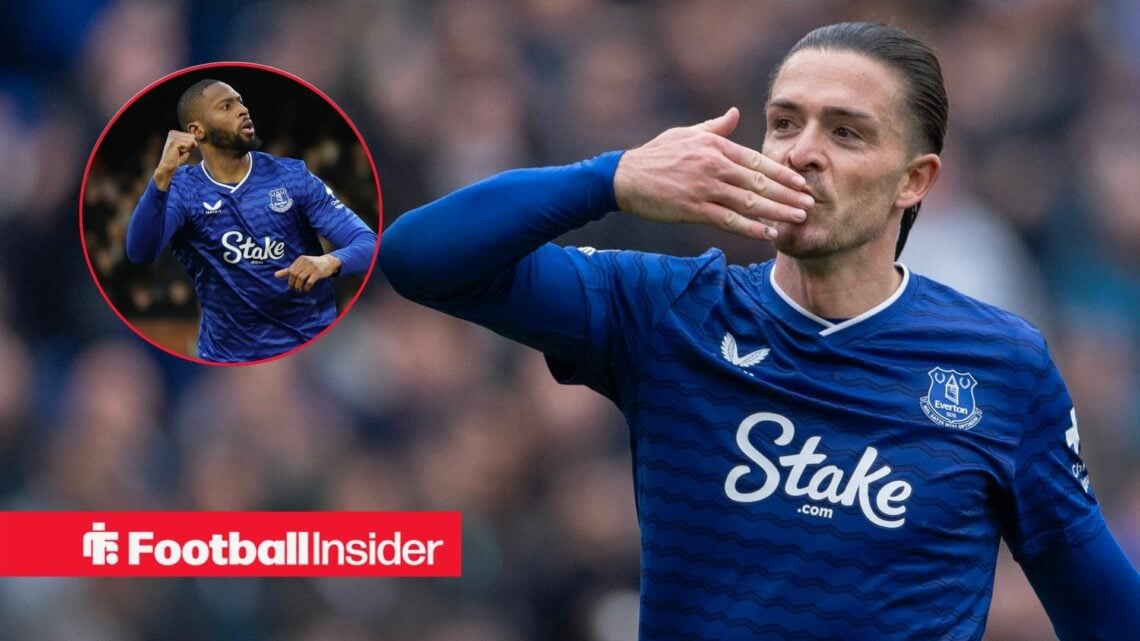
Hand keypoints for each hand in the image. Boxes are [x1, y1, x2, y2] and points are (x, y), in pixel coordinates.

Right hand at [153, 130, 197, 190]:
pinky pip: (188, 145)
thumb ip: (191, 142)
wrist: (168, 166)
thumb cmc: (177, 158)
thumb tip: (194, 138)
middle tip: (179, 151)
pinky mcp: (174, 142)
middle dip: (189, 147)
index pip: (191, 136)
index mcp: (174, 133)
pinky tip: (178, 152)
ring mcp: (173, 136)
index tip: (180, 149)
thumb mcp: (187, 148)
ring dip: (187, 149)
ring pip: (190, 141)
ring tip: (178, 152)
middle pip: (191, 137)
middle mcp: (172, 132)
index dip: (189, 145)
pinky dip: (185, 150)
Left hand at [274, 255, 341, 292]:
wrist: (329, 262)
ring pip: (301, 278)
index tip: (291, 285)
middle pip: (294, 274)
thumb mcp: (301, 265)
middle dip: (293, 283)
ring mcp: (312, 267)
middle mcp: (306, 262)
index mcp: (301, 260)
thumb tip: (275, 275)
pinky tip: (306, 289)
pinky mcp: (318, 273)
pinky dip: (306, 287)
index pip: (291, 270)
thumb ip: (289, 270)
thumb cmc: (313, 265)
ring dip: (299, 286)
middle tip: (294, 289)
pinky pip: (309, 281)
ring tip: (300, 290)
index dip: (289, 279)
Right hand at [613, 107, 812, 239]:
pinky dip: (751, 228)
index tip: (802, 182)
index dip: (782, 173)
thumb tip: (735, 113)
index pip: (757, 161)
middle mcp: (714, 167)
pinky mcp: (693, 209)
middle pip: (759, 183)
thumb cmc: (656, 155)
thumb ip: (715, 127)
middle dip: (788, 194)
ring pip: (749, 203)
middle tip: (810, 203)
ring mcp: (704, 189)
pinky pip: (728, 221)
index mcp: (715, 147)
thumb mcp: (686, 134)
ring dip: (776, 212)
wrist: (625, 177)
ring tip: (797, 218)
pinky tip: (768, 234)